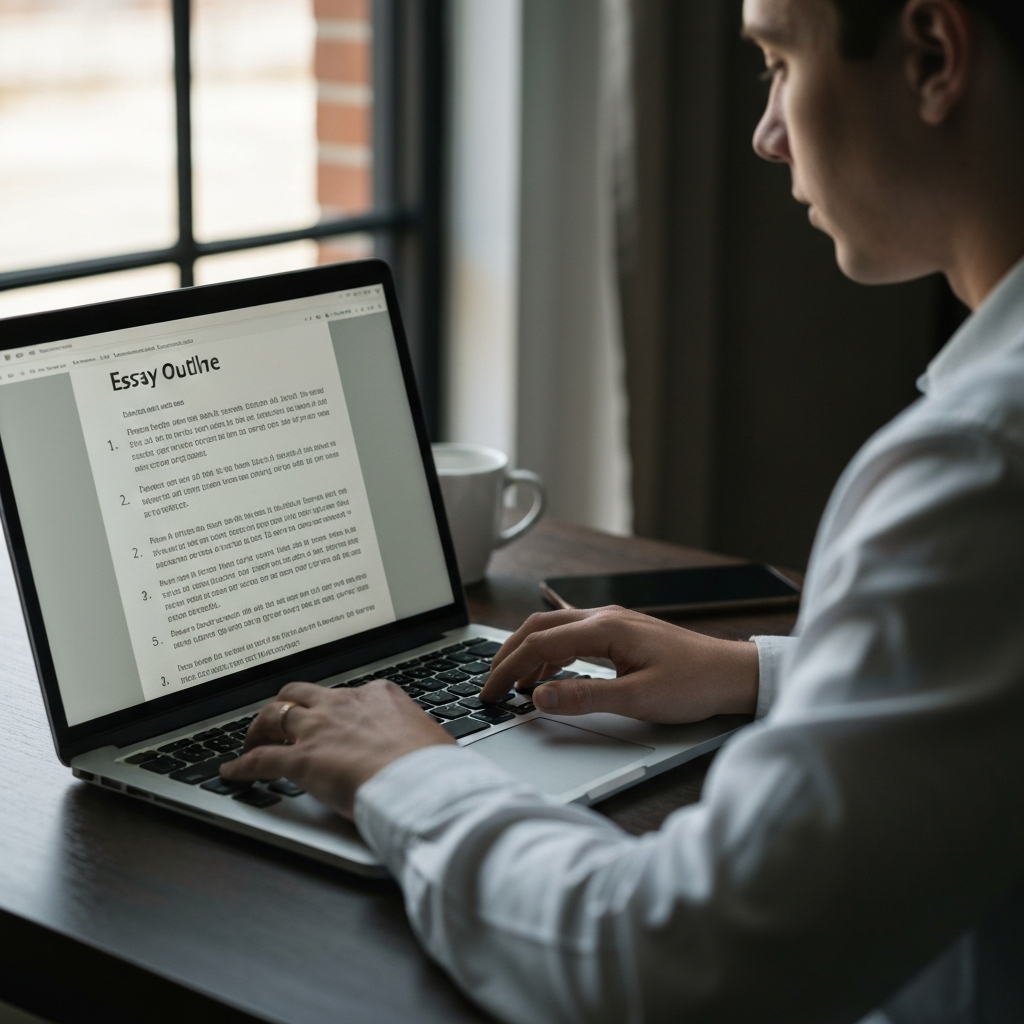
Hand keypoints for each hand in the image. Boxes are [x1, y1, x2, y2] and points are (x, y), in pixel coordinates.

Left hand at [220, 680, 453, 817]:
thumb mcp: (428, 737)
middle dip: (285, 706)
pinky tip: (232, 773)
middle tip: (278, 722)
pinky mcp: (301, 760)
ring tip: (252, 741)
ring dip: (259, 728)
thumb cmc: (434, 766)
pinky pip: (260, 759)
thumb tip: (420, 749)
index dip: (330, 709)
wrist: (422, 782)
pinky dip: (242, 766)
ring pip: (274, 715)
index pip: (343, 695)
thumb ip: (411, 737)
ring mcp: (319, 729)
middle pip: (299, 694)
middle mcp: (343, 704)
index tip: (327, 719)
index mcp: (377, 695)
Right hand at [478, 606, 758, 722]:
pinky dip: (550, 653)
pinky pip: (572, 636)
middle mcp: (604, 617)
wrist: (732, 673)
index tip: (490, 692)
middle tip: (490, 685)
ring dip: (528, 653)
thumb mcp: (636, 699)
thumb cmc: (693, 684)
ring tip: (513, 685)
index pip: (539, 644)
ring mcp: (612, 622)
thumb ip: (584, 697)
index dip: (508, 669)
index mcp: (604, 628)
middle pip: (538, 628)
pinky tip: (548, 676)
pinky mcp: (620, 632)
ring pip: (553, 629)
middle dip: (508, 655)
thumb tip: (538, 697)